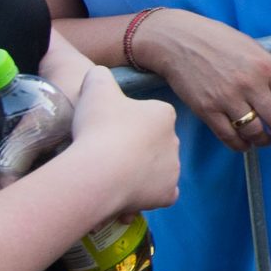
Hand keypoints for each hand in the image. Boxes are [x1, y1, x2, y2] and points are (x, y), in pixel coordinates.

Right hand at [68, 66, 182, 217]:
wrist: (99, 171)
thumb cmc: (99, 125)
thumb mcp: (95, 85)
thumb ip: (100, 76)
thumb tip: (100, 76)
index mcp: (164, 114)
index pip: (150, 114)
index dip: (128, 120)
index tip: (109, 128)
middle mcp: (175, 141)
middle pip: (154, 142)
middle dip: (136, 146)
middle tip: (107, 151)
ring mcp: (173, 170)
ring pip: (157, 168)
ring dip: (140, 170)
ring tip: (112, 173)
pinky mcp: (167, 195)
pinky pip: (161, 193)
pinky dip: (148, 193)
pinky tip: (129, 191)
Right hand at [137, 9, 270, 149]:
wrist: (177, 40)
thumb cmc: (217, 40)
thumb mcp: (254, 47)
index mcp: (265, 66)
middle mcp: (249, 83)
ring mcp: (227, 98)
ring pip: (255, 133)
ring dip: (264, 141)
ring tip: (266, 140)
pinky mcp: (207, 110)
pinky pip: (229, 137)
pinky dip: (241, 145)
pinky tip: (245, 143)